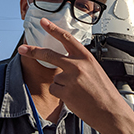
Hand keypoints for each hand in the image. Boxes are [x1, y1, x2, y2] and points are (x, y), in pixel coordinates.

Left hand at [18, 18, 133, 133]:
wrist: (111, 111)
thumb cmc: (103, 91)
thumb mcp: (94, 68)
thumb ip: (79, 61)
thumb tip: (63, 58)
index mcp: (86, 56)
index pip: (66, 38)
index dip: (53, 29)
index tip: (43, 22)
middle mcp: (77, 65)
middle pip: (50, 55)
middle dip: (33, 51)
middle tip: (22, 48)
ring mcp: (71, 78)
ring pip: (55, 78)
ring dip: (61, 85)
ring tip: (78, 91)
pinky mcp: (65, 92)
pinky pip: (54, 89)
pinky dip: (61, 94)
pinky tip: (74, 97)